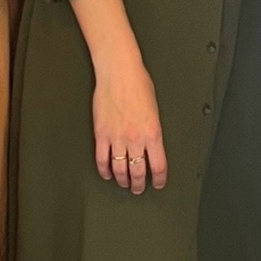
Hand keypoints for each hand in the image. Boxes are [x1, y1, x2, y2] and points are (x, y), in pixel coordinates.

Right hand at [93, 50, 168, 194]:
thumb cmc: (138, 83)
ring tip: (124, 182)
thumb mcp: (155, 109)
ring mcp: (116, 138)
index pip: (158, 166)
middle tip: (138, 188)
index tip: (158, 183)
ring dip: (123, 179)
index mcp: (153, 133)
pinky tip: (107, 173)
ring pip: (119, 168)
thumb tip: (151, 142)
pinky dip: (104, 170)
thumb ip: (153, 129)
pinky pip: (101, 159)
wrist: (119, 72)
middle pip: (138, 171)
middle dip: (139, 184)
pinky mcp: (101, 134)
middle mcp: (135, 138)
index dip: (159, 179)